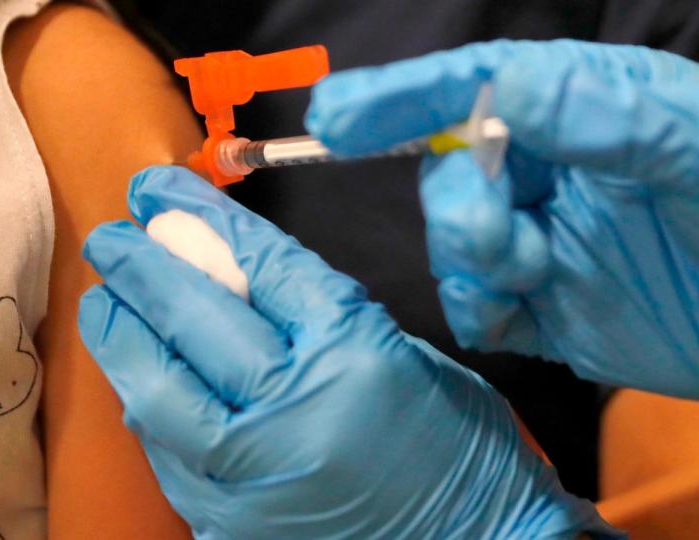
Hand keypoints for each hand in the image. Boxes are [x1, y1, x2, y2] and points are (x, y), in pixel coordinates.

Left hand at [77, 166, 616, 538]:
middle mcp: (292, 414)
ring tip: (105, 303)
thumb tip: (226, 265)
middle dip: (141, 269)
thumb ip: (309, 310)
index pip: (255, 267)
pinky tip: (140, 374)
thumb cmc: (452, 444)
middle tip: (109, 238)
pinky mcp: (227, 526)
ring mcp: (251, 479)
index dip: (199, 219)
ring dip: (122, 339)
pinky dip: (149, 404)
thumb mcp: (394, 350)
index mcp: (351, 354)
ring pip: (157, 393)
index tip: (160, 190)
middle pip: (194, 320)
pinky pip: (166, 452)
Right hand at [306, 39, 698, 397]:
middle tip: (499, 233)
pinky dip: (476, 309)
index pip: (479, 88)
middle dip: (457, 203)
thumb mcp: (697, 153)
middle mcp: (550, 171)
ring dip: (468, 259)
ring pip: (453, 240)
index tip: (336, 116)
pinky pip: (475, 305)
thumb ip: (608, 117)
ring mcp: (541, 240)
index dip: (402, 96)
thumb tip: (512, 86)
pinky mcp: (542, 306)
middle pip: (451, 169)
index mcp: (585, 112)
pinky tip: (512, 312)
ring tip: (525, 275)